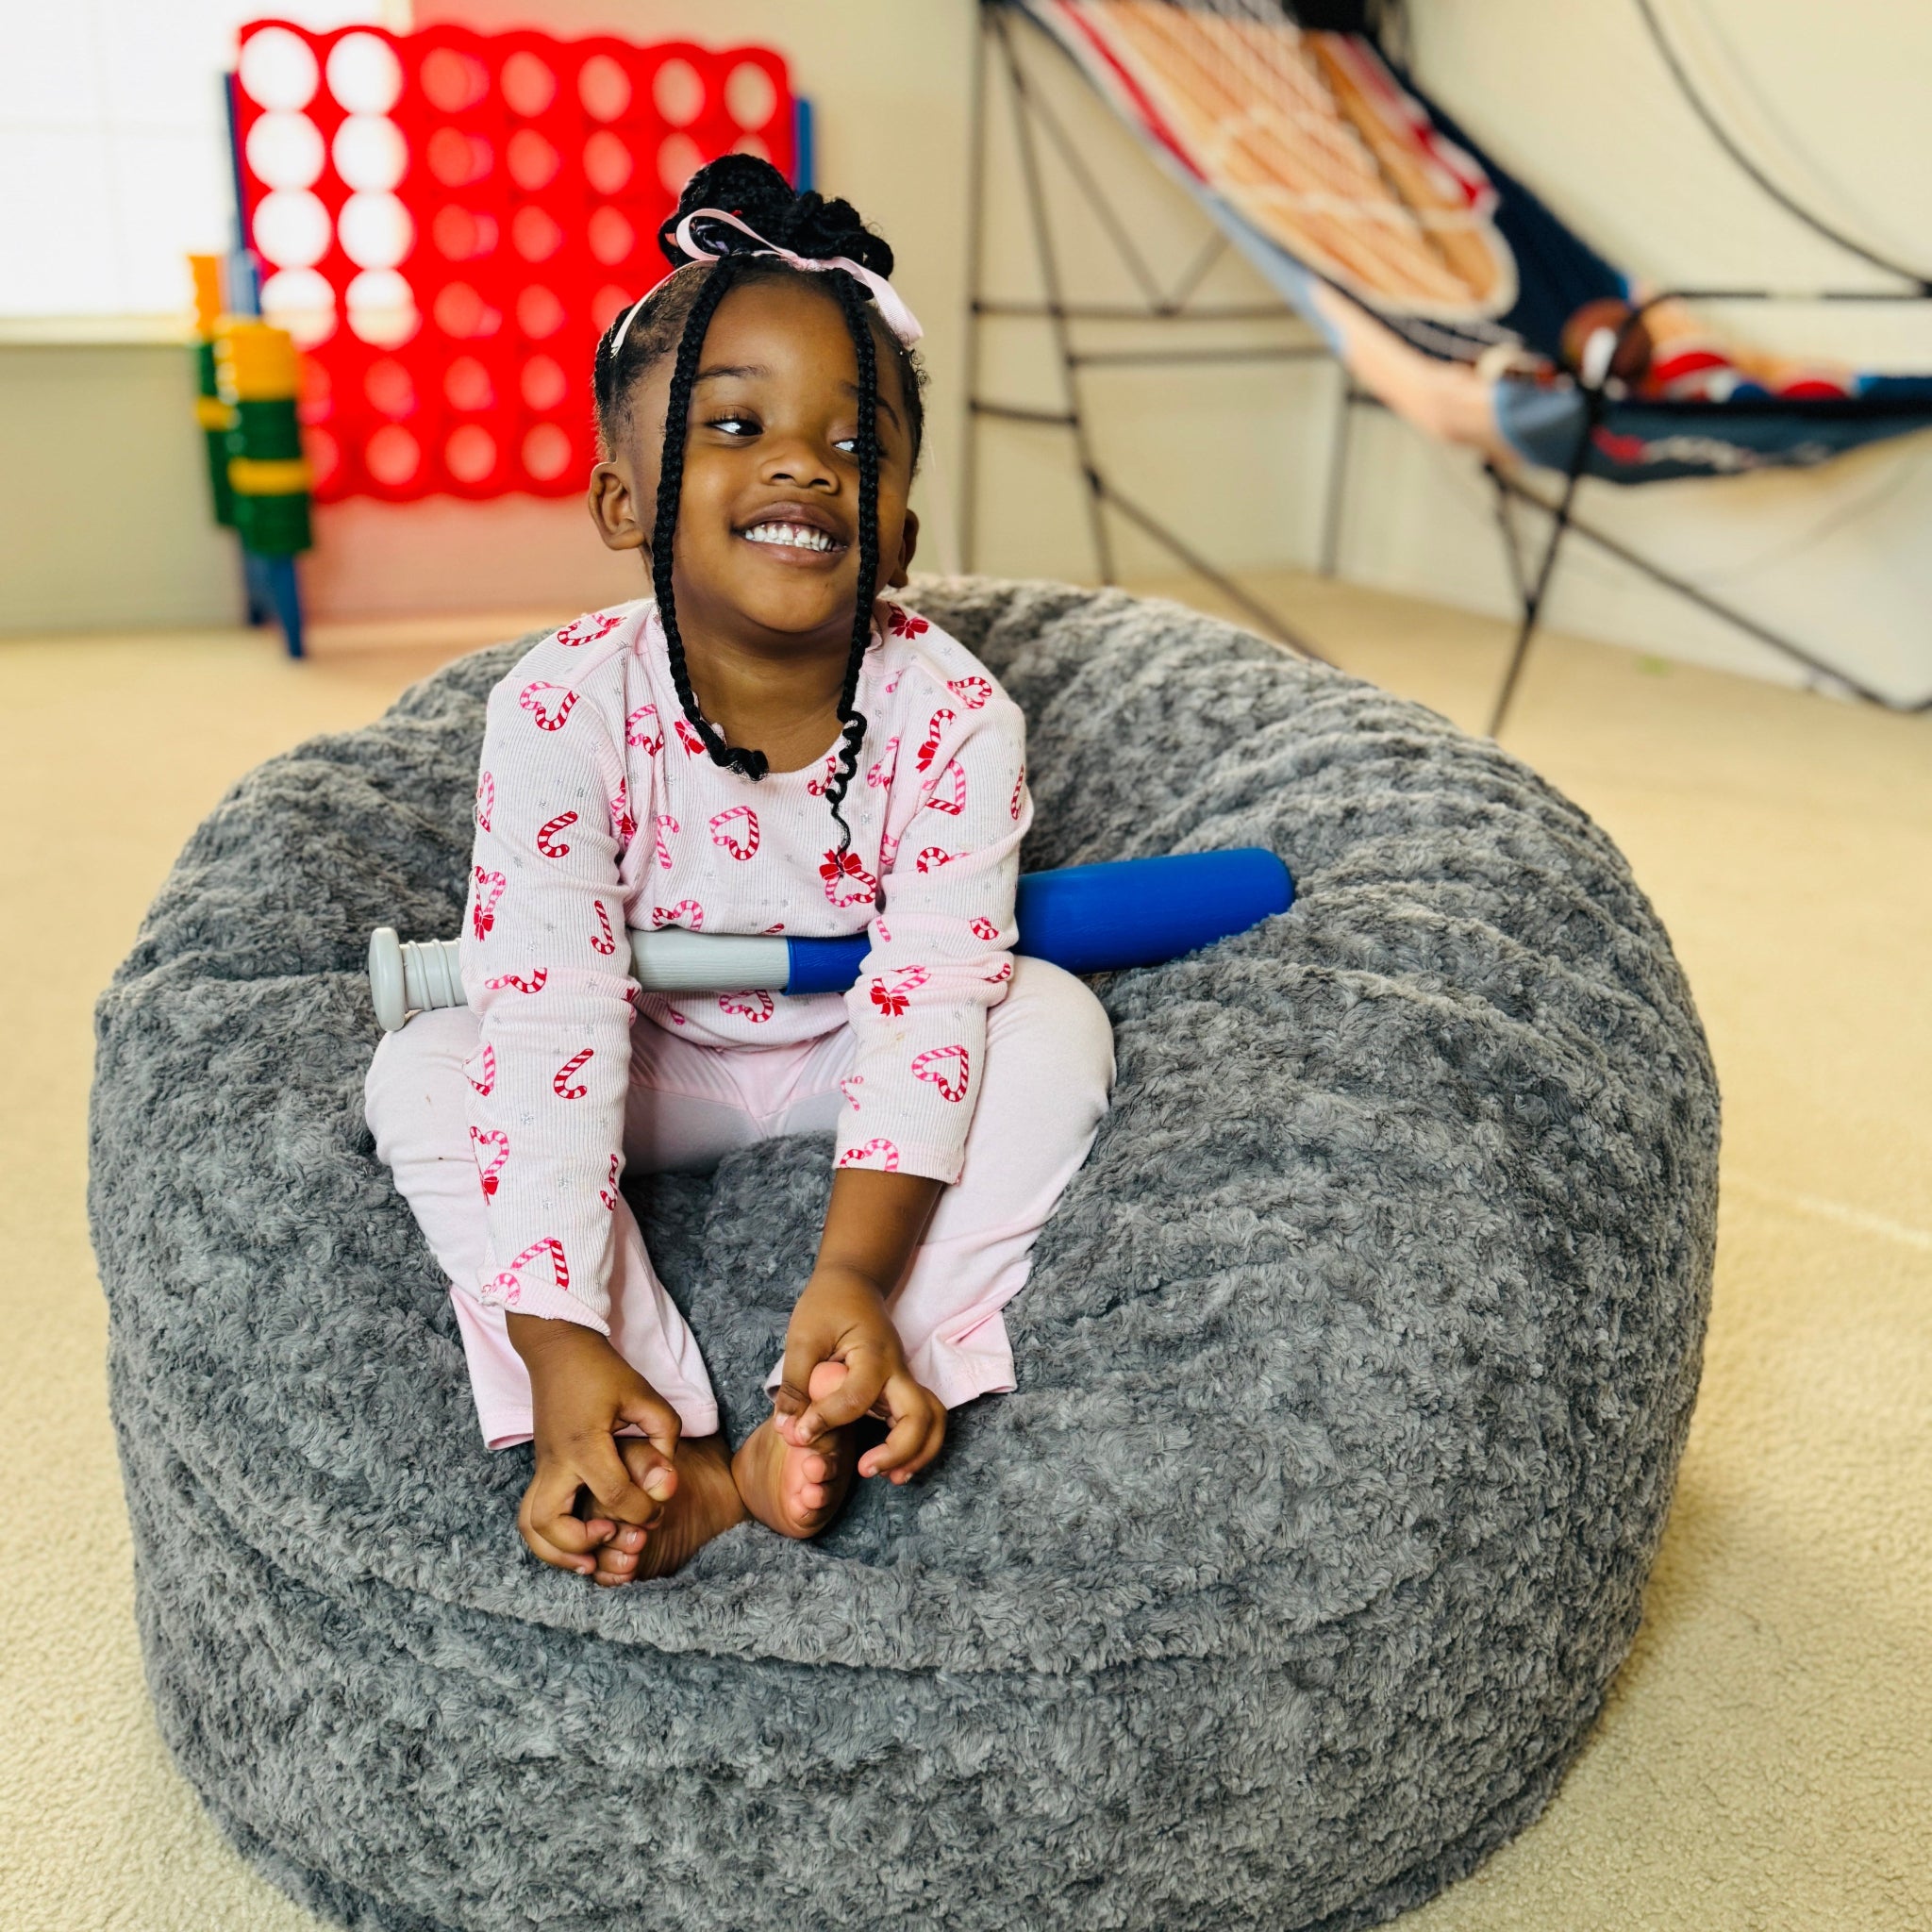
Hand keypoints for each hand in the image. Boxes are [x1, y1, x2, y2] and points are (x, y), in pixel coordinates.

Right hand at [506, 1314, 681, 1578]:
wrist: (557, 1349)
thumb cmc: (602, 1370)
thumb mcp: (642, 1394)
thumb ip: (662, 1434)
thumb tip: (666, 1484)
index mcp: (584, 1443)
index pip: (613, 1494)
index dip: (642, 1510)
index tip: (656, 1509)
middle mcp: (555, 1461)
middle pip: (550, 1522)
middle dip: (582, 1543)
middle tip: (612, 1537)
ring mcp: (542, 1467)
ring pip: (530, 1526)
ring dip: (556, 1551)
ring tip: (590, 1559)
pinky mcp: (540, 1470)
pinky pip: (531, 1516)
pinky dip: (549, 1540)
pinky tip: (579, 1544)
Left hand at [773, 1268, 946, 1483]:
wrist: (853, 1282)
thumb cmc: (827, 1304)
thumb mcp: (803, 1337)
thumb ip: (797, 1385)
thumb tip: (788, 1430)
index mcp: (872, 1354)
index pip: (856, 1397)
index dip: (826, 1420)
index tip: (799, 1434)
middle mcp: (897, 1369)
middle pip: (920, 1416)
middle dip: (899, 1451)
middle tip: (866, 1469)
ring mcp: (903, 1379)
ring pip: (932, 1421)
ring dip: (918, 1454)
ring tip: (889, 1477)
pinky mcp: (899, 1388)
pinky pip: (922, 1420)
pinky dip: (916, 1447)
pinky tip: (892, 1467)